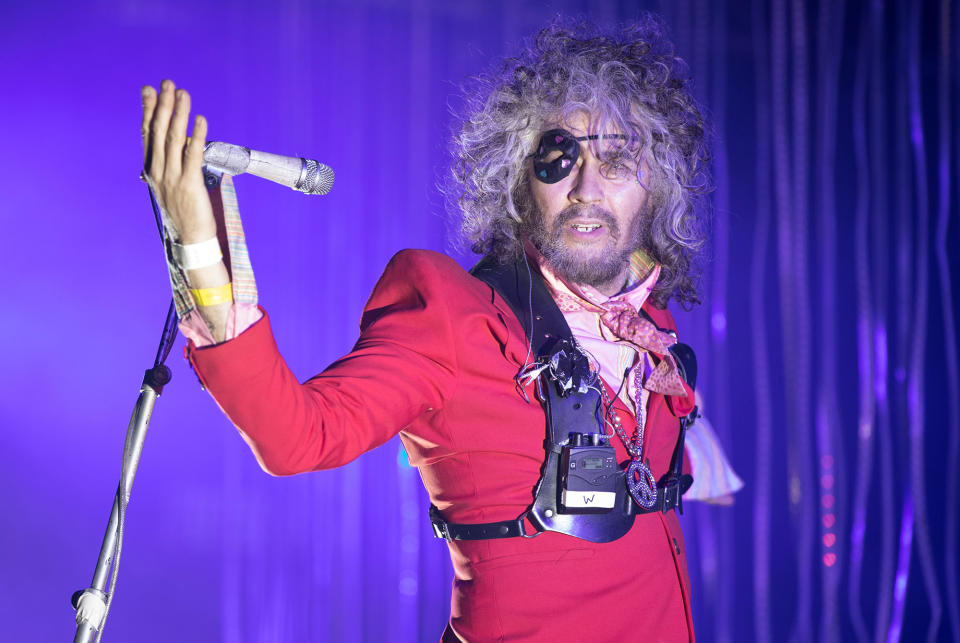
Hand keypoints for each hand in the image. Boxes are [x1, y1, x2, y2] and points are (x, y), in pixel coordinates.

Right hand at [141, 80, 216, 243]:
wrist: (190, 239)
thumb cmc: (184, 212)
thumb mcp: (170, 185)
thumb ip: (170, 163)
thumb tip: (177, 141)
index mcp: (151, 169)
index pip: (147, 134)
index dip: (149, 110)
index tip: (150, 90)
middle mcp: (158, 171)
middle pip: (158, 131)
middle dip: (164, 104)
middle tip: (168, 83)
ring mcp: (172, 178)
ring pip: (173, 139)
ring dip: (179, 114)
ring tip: (183, 94)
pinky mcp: (189, 184)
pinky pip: (193, 155)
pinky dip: (196, 136)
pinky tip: (201, 120)